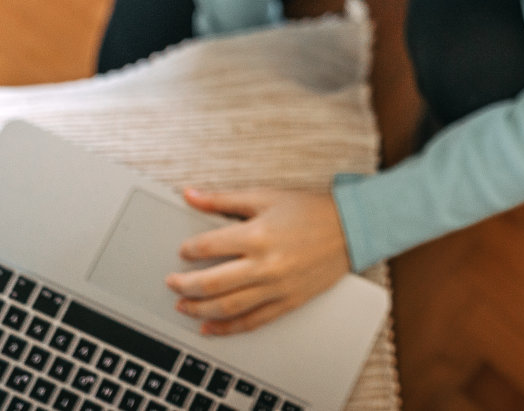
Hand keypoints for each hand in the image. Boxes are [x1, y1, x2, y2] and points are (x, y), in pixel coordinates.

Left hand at [165, 186, 349, 335]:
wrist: (352, 228)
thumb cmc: (311, 210)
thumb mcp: (266, 196)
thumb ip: (224, 199)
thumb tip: (190, 195)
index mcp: (256, 235)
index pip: (208, 247)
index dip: (188, 250)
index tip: (183, 251)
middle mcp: (264, 265)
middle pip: (211, 283)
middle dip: (184, 285)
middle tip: (171, 283)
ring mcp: (276, 288)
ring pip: (227, 307)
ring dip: (198, 309)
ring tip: (182, 306)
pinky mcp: (287, 302)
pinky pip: (252, 321)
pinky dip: (227, 328)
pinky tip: (210, 327)